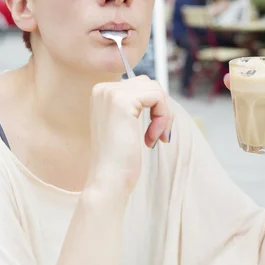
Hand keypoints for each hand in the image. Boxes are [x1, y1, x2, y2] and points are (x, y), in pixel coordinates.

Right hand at [86, 76, 172, 191]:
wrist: (108, 180)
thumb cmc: (119, 159)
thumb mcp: (125, 125)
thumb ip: (135, 106)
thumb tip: (158, 92)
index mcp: (101, 93)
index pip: (140, 85)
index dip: (154, 108)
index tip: (152, 133)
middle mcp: (103, 88)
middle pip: (149, 84)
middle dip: (160, 109)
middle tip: (158, 136)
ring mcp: (111, 93)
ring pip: (155, 89)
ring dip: (163, 115)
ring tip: (155, 137)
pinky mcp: (123, 100)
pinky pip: (158, 97)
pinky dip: (163, 117)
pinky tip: (153, 138)